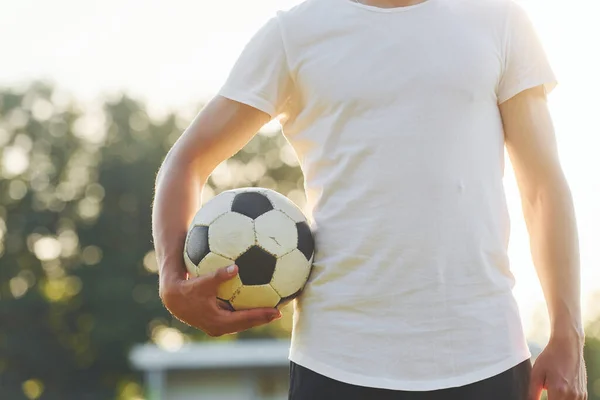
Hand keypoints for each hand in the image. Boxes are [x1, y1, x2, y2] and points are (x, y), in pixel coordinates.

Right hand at [160, 264, 281, 336]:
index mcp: (218, 321)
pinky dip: (246, 312)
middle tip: (279, 313)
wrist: (173, 298)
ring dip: (256, 317)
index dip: (261, 316)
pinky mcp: (216, 320)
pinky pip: (235, 317)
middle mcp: (219, 327)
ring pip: (241, 323)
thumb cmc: (187, 288)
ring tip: (272, 310)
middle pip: (246, 324)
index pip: (245, 320)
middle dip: (262, 318)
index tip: (276, 312)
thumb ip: (219, 275)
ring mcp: (217, 325)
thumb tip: (236, 268)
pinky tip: (256, 302)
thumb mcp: (203, 281)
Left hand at [528, 334, 586, 399]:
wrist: (568, 346)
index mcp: (558, 391)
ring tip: (553, 390)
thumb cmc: (551, 357)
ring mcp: (580, 395)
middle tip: (546, 393)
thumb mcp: (536, 373)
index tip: (542, 397)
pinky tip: (560, 391)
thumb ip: (533, 392)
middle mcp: (572, 395)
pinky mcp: (583, 393)